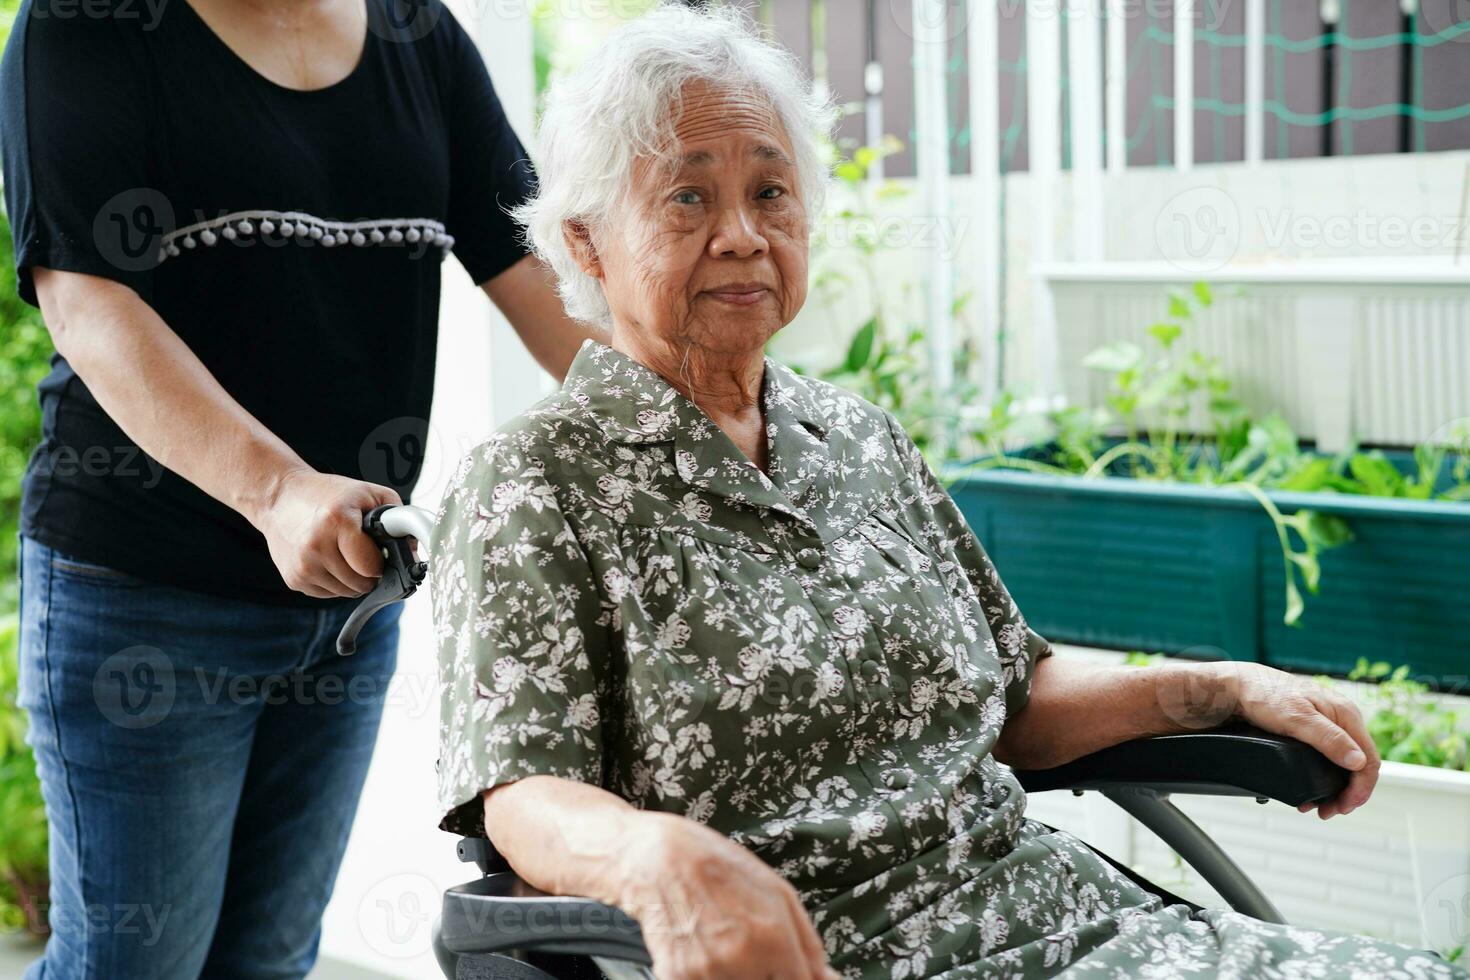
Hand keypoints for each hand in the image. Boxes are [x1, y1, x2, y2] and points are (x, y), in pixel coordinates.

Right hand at [251, 466, 401, 597]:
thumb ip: (398, 521)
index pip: (370, 566)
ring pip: (346, 593)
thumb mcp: (368, 494)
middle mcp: (316, 546)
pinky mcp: (293, 579)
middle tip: (363, 553)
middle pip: (360, 584)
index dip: (380, 562)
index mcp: (337, 522)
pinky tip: (328, 560)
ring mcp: (302, 565)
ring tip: (344, 553)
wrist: (279, 498)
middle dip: (369, 573)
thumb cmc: (330, 494)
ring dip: (352, 579)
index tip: (378, 552)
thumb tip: (415, 555)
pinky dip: (335, 582)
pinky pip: (328, 594)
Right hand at [616, 812, 838, 979]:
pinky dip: (710, 975)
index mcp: (773, 936)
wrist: (656, 860)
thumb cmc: (719, 866)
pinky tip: (706, 949)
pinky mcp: (677, 977)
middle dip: (767, 975)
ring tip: (726, 946)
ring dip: (738, 975)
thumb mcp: (777, 891)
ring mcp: (707, 972)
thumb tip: (825, 978)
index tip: (788, 971)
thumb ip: (808, 943)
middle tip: (755, 954)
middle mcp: (741, 959)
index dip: (797, 978)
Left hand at [1162, 662, 1379, 819]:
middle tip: (1328, 812)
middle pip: (1358, 765)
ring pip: (1342, 765)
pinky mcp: (1312, 732)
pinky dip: (1322, 779)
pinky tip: (1309, 791)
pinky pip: (1326, 759)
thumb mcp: (1297, 719)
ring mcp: (1327, 726)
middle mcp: (1341, 720)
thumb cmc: (1264, 695)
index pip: (1369, 759)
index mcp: (1346, 714)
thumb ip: (1329, 739)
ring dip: (1334, 790)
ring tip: (1317, 807)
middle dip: (1347, 794)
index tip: (1345, 807)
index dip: (1361, 788)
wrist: (1236, 687)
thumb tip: (1358, 763)